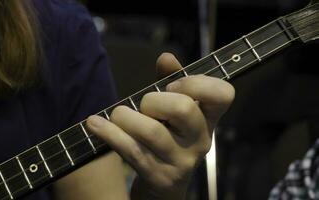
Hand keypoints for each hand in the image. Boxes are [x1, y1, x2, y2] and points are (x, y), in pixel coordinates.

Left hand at [86, 53, 234, 199]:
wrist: (163, 186)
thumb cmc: (166, 139)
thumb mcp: (171, 111)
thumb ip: (170, 82)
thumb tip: (166, 58)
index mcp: (208, 120)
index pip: (223, 95)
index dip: (197, 83)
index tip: (173, 85)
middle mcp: (200, 141)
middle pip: (183, 108)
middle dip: (153, 100)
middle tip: (143, 106)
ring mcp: (182, 162)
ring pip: (151, 131)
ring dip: (125, 117)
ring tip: (117, 116)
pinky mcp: (159, 177)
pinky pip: (131, 150)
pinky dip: (108, 132)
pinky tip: (95, 123)